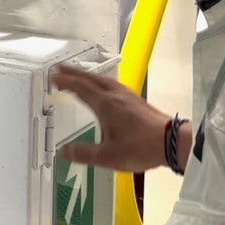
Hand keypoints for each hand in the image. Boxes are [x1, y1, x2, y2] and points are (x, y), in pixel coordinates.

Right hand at [51, 65, 171, 171]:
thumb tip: (63, 151)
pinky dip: (100, 82)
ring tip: (78, 76)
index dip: (65, 81)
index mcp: (105, 104)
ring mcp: (127, 96)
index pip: (80, 88)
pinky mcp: (136, 101)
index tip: (53, 77)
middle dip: (74, 72)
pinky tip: (104, 89)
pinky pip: (112, 85)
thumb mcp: (107, 156)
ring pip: (103, 80)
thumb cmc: (139, 148)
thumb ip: (84, 153)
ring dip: (88, 76)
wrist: (172, 142)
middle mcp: (115, 95)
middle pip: (91, 78)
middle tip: (59, 68)